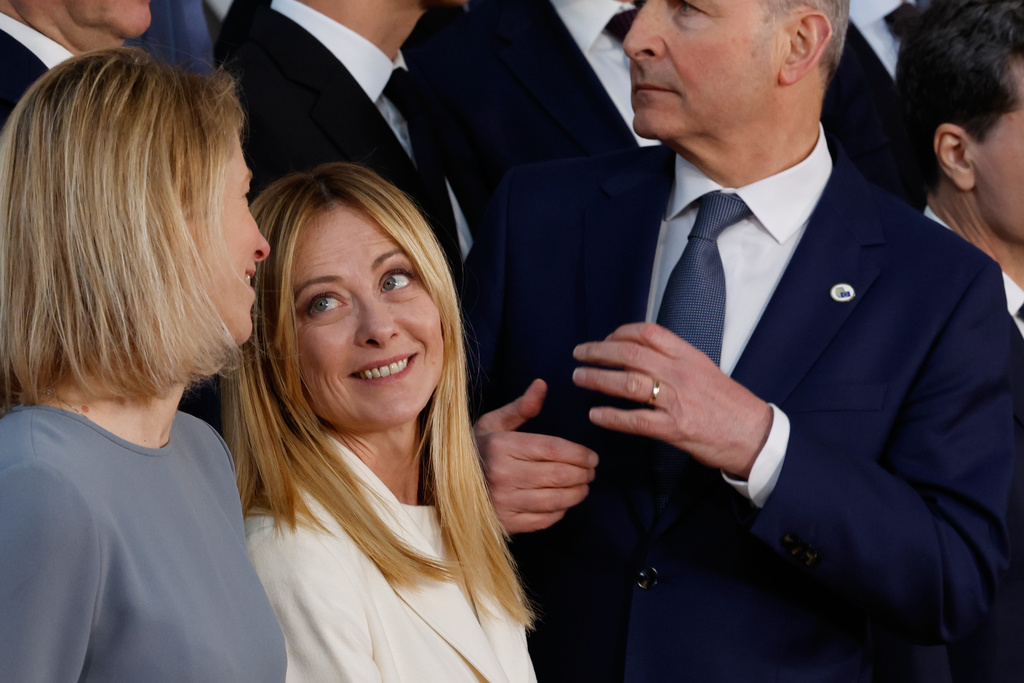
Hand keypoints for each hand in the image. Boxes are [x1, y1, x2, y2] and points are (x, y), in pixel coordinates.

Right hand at [475, 379, 598, 533]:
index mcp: (501, 446)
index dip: (578, 454)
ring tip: (584, 487)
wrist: (442, 486)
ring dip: (577, 494)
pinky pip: (543, 520)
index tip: (592, 457)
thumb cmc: (475, 450)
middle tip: (592, 472)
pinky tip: (564, 503)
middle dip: (583, 474)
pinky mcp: (504, 524)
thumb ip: (521, 408)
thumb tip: (542, 384)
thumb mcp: (493, 424)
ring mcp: (503, 502)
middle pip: (558, 475)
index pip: (552, 449)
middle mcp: (502, 474)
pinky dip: (560, 512)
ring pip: (554, 499)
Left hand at [571, 323, 770, 478]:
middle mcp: (680, 373)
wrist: (755, 435)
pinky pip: (636, 420)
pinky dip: (611, 417)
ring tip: (579, 378)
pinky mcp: (674, 428)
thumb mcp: (705, 369)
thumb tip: (642, 352)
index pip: (648, 333)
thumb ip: (676, 360)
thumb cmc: (729, 403)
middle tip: (579, 354)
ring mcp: (677, 401)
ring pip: (628, 383)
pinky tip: (595, 414)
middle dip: (598, 352)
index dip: (619, 333)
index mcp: (689, 356)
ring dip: (598, 379)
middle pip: (630, 354)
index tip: (604, 339)